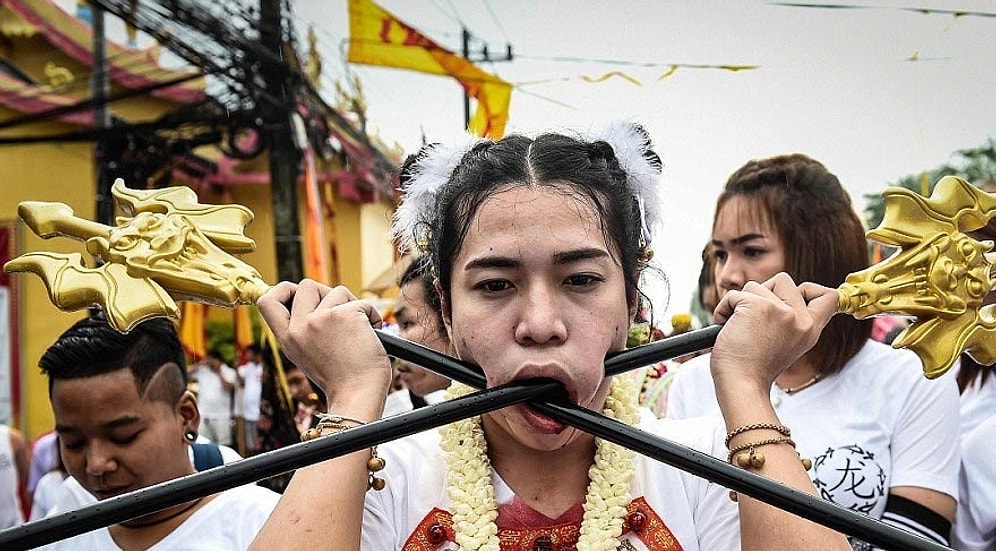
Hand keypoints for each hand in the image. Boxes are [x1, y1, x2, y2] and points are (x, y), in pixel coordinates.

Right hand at [257, 280, 392, 402]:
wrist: (358, 396)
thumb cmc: (342, 379)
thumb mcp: (309, 355)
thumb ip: (304, 330)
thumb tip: (314, 299)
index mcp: (288, 339)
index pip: (266, 301)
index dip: (282, 290)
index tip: (296, 293)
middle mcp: (299, 328)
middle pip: (307, 285)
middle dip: (327, 294)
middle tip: (340, 313)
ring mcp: (320, 320)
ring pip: (338, 291)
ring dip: (353, 306)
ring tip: (358, 330)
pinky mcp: (344, 316)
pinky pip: (364, 303)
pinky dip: (373, 316)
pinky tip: (373, 334)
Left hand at [710, 273, 837, 391]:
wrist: (741, 386)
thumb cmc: (753, 368)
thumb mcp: (785, 343)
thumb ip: (789, 319)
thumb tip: (776, 290)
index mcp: (810, 329)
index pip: (829, 296)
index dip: (812, 289)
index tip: (797, 296)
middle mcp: (800, 319)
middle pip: (783, 280)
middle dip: (763, 293)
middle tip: (754, 320)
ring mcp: (780, 311)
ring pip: (755, 285)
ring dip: (740, 303)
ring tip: (739, 329)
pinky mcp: (757, 306)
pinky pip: (733, 295)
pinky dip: (723, 309)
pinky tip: (726, 329)